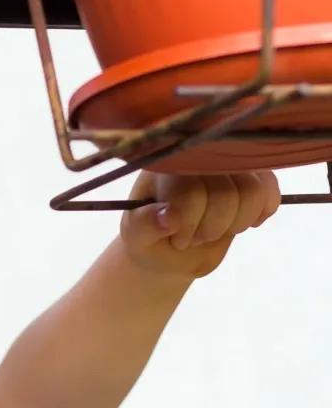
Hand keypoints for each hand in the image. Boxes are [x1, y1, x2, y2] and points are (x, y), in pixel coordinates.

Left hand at [119, 170, 280, 278]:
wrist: (172, 250)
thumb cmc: (150, 238)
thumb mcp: (138, 237)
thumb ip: (146, 225)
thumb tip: (170, 216)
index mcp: (162, 167)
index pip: (191, 191)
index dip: (189, 223)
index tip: (177, 240)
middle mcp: (194, 157)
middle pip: (226, 192)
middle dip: (212, 227)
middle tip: (194, 237)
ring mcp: (225, 163)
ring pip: (253, 190)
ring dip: (236, 222)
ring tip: (214, 231)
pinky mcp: (250, 174)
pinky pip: (270, 186)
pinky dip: (262, 210)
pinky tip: (245, 223)